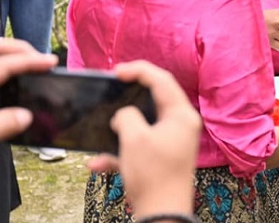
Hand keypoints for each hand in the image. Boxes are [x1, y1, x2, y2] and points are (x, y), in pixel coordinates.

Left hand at [0, 38, 56, 184]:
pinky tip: (11, 77)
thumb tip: (26, 114)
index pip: (3, 64)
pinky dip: (0, 63)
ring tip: (27, 62)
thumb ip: (3, 125)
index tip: (51, 63)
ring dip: (6, 52)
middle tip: (38, 59)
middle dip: (17, 47)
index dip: (29, 61)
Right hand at [87, 60, 200, 218]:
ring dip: (121, 128)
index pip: (163, 80)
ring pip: (143, 125)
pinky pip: (139, 148)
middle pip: (155, 99)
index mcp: (181, 115)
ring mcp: (172, 143)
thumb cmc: (153, 175)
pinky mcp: (162, 160)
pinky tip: (96, 164)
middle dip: (131, 94)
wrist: (163, 216)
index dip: (139, 70)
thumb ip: (127, 116)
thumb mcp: (134, 139)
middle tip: (113, 87)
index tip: (117, 71)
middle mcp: (181, 125)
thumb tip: (124, 116)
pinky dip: (119, 153)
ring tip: (104, 125)